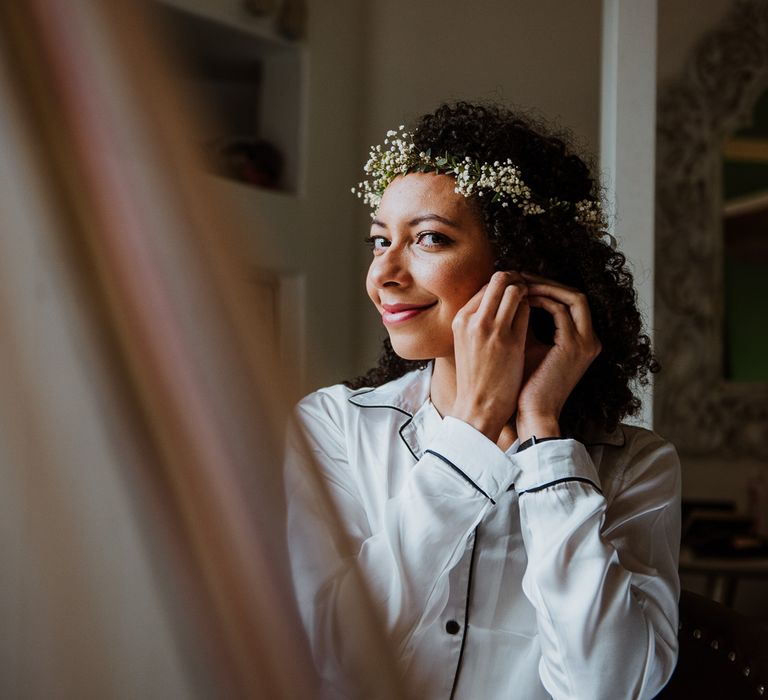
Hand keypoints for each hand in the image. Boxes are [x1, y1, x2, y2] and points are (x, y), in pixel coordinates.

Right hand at [449, 271, 528, 442]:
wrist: (477, 408)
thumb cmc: (476, 379)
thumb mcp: (468, 345)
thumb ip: (479, 323)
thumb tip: (498, 305)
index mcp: (460, 319)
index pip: (485, 285)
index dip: (505, 283)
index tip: (518, 289)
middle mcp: (472, 319)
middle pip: (498, 280)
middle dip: (518, 279)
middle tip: (532, 287)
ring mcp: (489, 328)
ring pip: (514, 290)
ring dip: (529, 291)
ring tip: (539, 300)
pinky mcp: (507, 340)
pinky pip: (525, 309)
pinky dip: (535, 307)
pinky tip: (541, 316)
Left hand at [516, 273, 601, 441]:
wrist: (532, 413)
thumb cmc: (525, 384)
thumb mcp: (528, 347)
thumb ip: (526, 323)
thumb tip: (509, 296)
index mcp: (582, 340)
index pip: (571, 301)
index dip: (549, 287)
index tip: (523, 281)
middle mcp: (591, 339)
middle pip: (576, 294)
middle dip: (547, 282)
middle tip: (521, 275)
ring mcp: (586, 343)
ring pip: (573, 297)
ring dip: (545, 286)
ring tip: (520, 282)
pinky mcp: (575, 347)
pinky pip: (561, 310)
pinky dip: (542, 300)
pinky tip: (521, 298)